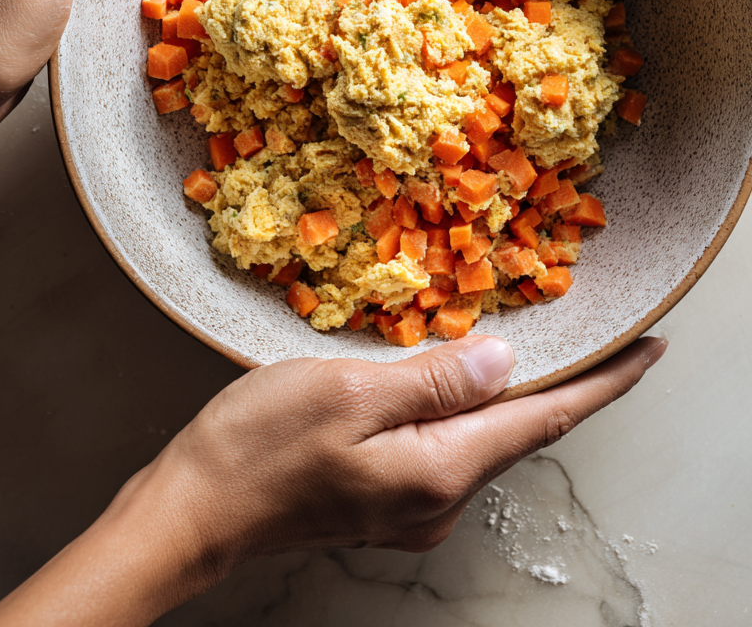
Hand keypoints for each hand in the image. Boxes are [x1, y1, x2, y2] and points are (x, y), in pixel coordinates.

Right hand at [0, 333, 666, 626]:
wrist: (193, 512)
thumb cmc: (260, 446)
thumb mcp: (348, 391)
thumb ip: (434, 379)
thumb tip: (505, 362)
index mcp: (440, 470)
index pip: (544, 417)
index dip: (603, 381)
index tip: (650, 350)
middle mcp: (438, 499)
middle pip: (522, 429)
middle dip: (565, 381)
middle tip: (601, 333)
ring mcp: (411, 506)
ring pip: (483, 436)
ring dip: (510, 390)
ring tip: (534, 341)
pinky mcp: (384, 498)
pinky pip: (447, 444)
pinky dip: (465, 406)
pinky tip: (456, 374)